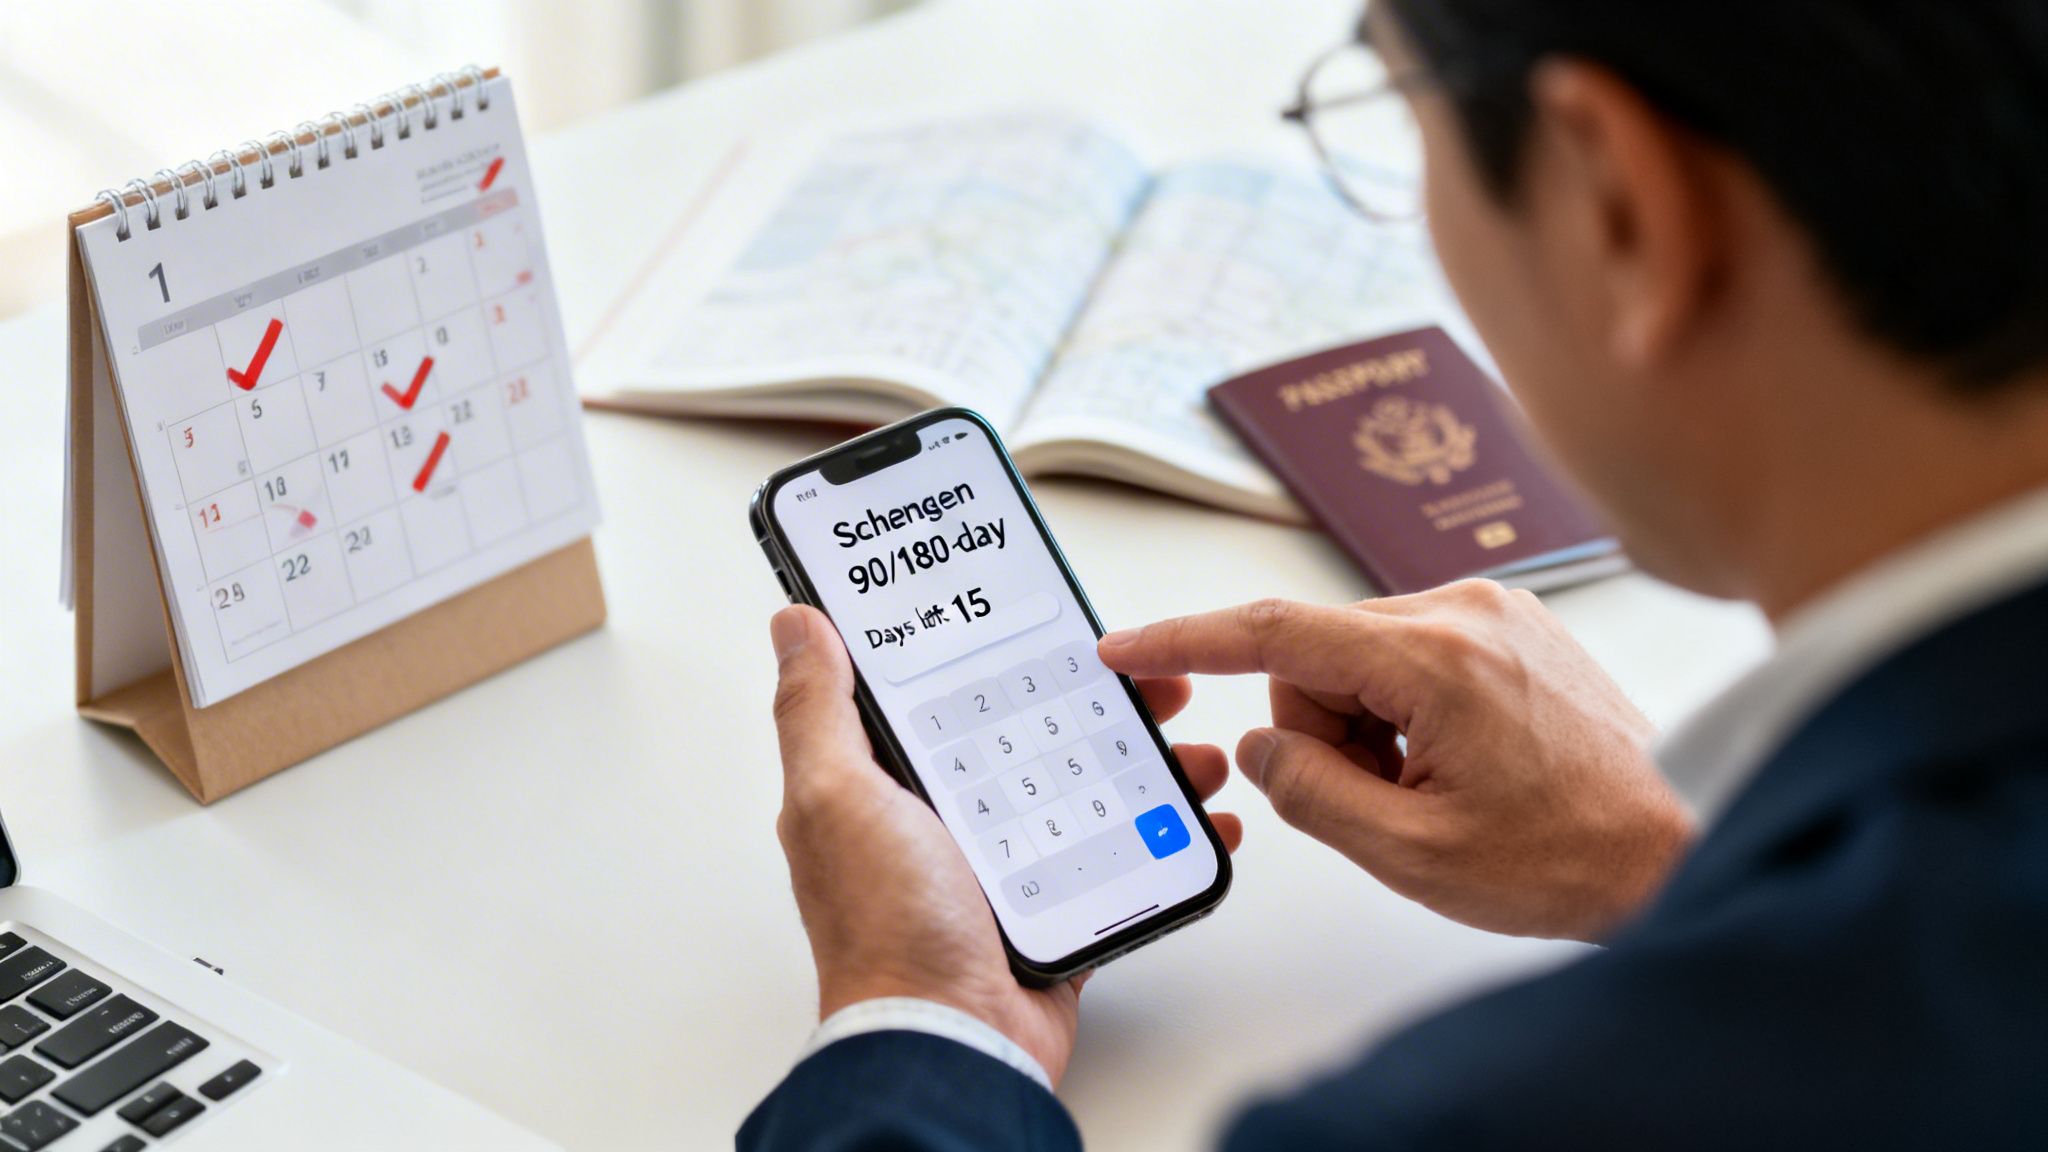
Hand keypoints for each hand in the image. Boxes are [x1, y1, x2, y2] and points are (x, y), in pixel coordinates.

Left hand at [768, 605, 1242, 1085]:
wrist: (950, 1041)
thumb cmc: (885, 929)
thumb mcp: (835, 798)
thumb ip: (817, 711)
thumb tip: (796, 625)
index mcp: (881, 788)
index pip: (940, 697)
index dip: (990, 655)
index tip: (1043, 619)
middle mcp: (939, 825)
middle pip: (1026, 736)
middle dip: (1090, 702)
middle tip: (1145, 679)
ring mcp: (999, 871)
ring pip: (1082, 792)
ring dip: (1140, 763)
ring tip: (1187, 743)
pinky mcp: (1052, 915)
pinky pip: (1116, 862)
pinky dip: (1162, 838)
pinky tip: (1199, 817)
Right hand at [1098, 581, 1690, 942]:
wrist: (1682, 846)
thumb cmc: (1573, 855)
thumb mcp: (1415, 853)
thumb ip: (1312, 794)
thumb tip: (1263, 748)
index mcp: (1434, 659)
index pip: (1274, 633)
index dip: (1186, 641)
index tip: (1128, 648)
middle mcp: (1463, 611)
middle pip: (1317, 655)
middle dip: (1322, 733)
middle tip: (1386, 801)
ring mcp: (1491, 611)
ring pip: (1359, 659)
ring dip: (1368, 728)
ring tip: (1438, 788)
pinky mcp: (1509, 626)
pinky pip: (1409, 657)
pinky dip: (1405, 713)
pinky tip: (1461, 763)